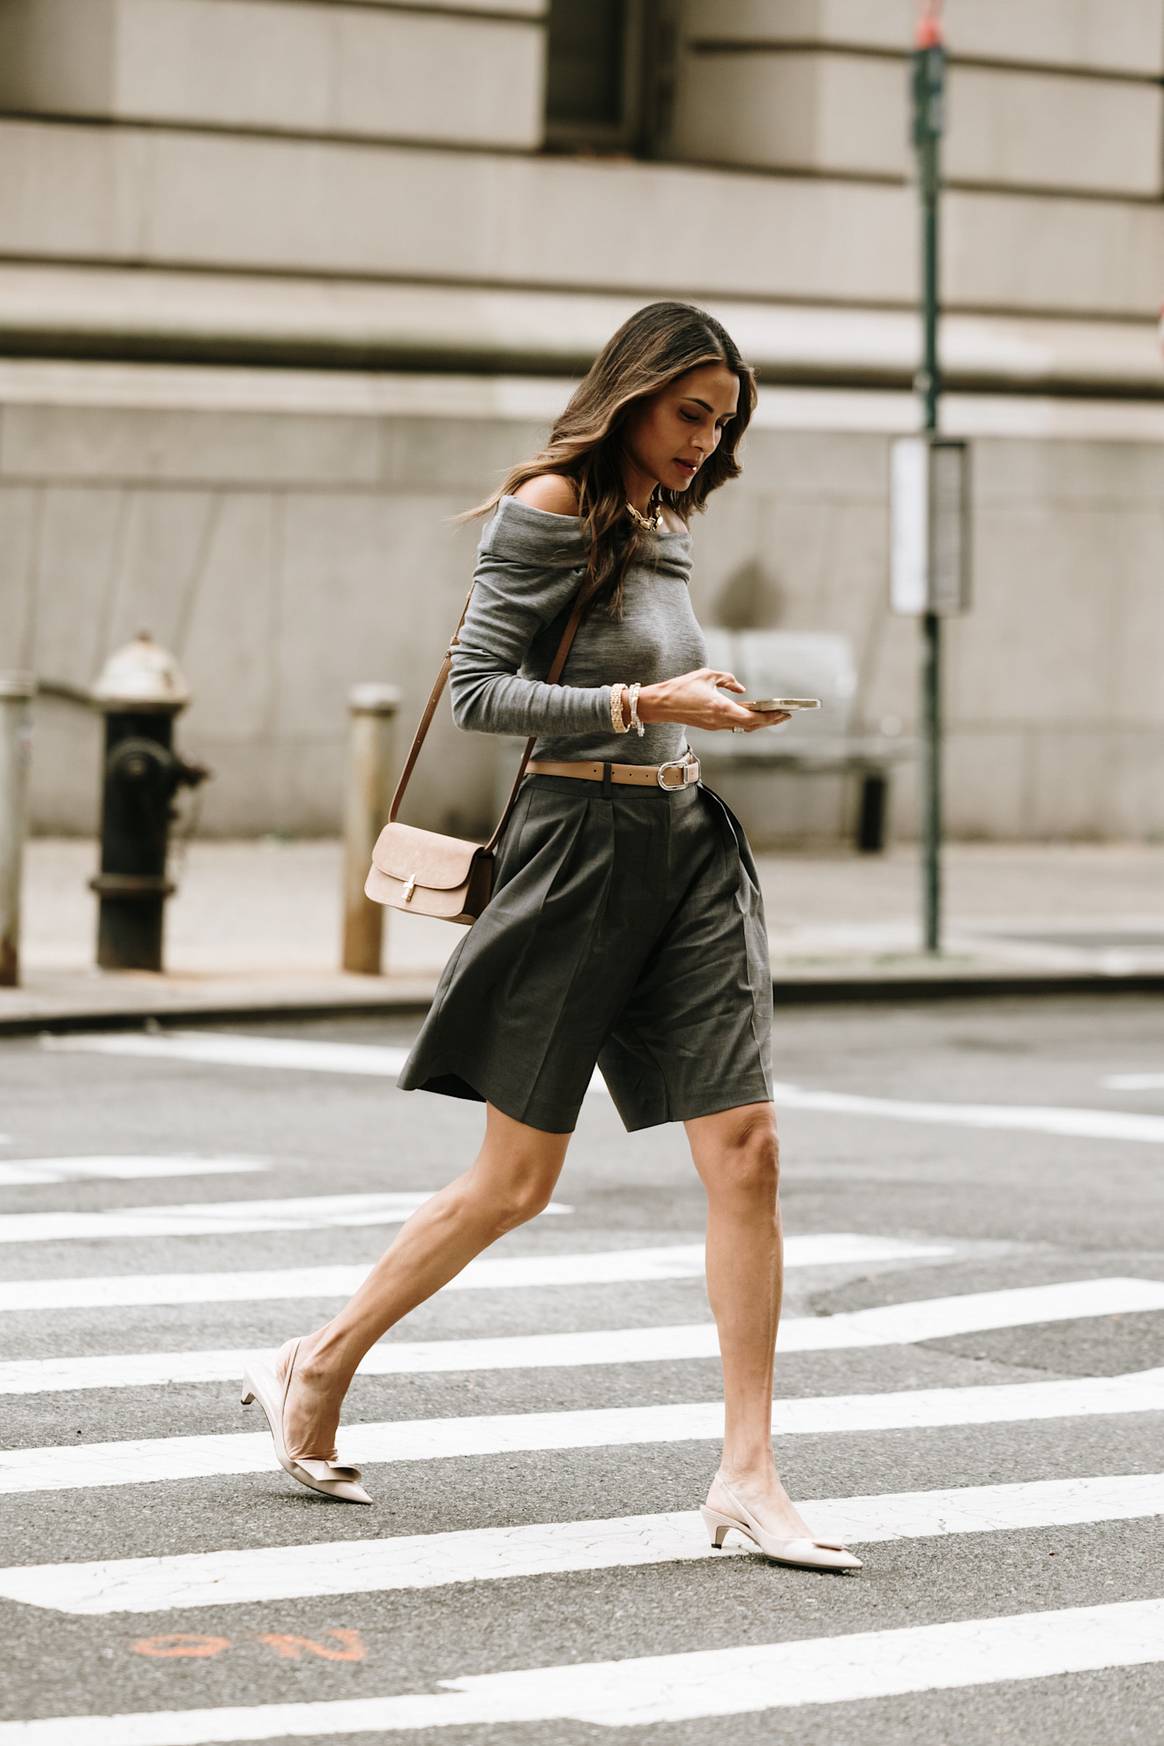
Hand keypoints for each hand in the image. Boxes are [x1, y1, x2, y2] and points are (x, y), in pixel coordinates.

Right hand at [637, 669, 791, 732]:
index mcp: (721, 708)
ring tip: (771, 715)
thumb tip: (741, 688)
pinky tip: (751, 714)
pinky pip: (732, 725)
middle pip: (751, 726)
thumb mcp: (707, 675)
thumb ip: (727, 680)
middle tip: (784, 715)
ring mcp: (714, 725)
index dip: (770, 718)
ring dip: (757, 722)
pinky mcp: (709, 726)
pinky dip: (745, 721)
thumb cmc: (681, 688)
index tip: (783, 713)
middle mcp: (720, 721)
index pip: (752, 718)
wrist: (660, 704)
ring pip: (742, 727)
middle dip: (769, 721)